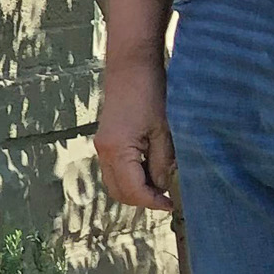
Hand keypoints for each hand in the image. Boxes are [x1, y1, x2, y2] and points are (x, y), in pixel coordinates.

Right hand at [95, 70, 176, 212]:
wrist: (131, 67)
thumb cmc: (150, 95)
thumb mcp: (164, 132)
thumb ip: (162, 163)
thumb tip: (161, 187)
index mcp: (118, 151)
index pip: (133, 190)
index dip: (152, 202)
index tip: (171, 206)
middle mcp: (104, 152)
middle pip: (118, 192)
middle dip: (141, 199)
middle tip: (165, 198)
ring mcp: (102, 146)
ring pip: (115, 182)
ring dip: (135, 189)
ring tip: (160, 183)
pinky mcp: (105, 140)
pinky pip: (114, 169)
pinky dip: (130, 176)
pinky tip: (149, 168)